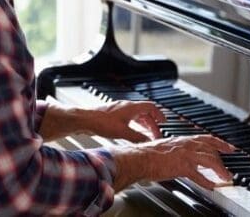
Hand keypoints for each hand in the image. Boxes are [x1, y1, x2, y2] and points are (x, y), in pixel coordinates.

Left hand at [39, 101, 164, 141]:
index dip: (159, 114)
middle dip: (152, 123)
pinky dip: (135, 125)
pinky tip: (133, 132)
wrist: (85, 120)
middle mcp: (126, 106)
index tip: (164, 121)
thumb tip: (147, 142)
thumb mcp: (123, 132)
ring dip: (144, 124)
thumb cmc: (101, 122)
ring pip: (137, 115)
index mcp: (131, 108)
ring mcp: (120, 110)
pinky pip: (129, 118)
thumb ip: (137, 137)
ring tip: (147, 134)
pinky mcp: (114, 115)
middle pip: (145, 112)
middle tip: (156, 133)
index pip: (151, 107)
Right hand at [110, 135, 235, 191]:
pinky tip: (212, 186)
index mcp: (182, 140)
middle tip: (231, 164)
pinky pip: (198, 175)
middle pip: (211, 148)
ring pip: (209, 159)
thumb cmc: (147, 155)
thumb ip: (176, 152)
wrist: (138, 158)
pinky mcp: (181, 166)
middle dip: (224, 156)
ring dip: (220, 169)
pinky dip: (207, 181)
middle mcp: (186, 145)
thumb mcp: (166, 149)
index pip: (206, 138)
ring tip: (226, 177)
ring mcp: (185, 155)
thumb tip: (181, 159)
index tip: (229, 147)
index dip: (219, 142)